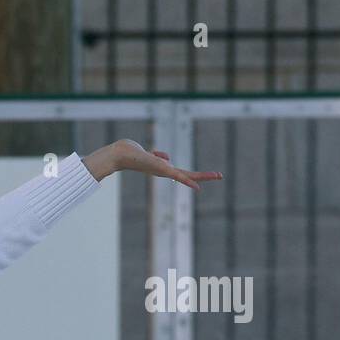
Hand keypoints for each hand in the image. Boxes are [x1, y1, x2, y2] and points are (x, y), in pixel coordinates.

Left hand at [82, 139, 222, 190]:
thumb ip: (157, 155)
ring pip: (187, 175)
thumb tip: (166, 156)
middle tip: (220, 176)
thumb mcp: (148, 153)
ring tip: (219, 176)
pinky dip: (188, 181)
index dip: (192, 176)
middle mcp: (164, 171)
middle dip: (203, 177)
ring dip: (203, 176)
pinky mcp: (162, 169)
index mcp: (162, 168)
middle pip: (188, 175)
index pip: (181, 173)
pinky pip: (178, 176)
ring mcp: (164, 171)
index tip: (201, 181)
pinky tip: (198, 187)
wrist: (120, 155)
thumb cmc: (131, 153)